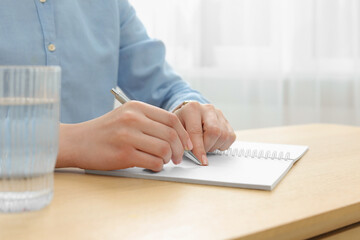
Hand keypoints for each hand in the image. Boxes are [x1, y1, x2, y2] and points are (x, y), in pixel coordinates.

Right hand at [56, 101, 192, 171]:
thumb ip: (148, 120)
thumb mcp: (125, 115)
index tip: (187, 144)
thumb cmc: (103, 131)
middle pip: (171, 134)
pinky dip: (158, 166)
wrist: (76, 141)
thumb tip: (175, 135)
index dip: (183, 134)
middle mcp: (133, 119)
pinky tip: (153, 165)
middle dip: (180, 149)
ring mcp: (128, 136)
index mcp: (136, 107)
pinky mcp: (124, 154)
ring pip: (164, 149)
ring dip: (168, 158)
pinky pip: (153, 162)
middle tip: (178, 157)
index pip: (171, 119)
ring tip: (163, 161)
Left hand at [174, 102, 235, 164]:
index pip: (196, 131)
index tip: (200, 160)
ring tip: (205, 145)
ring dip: (214, 146)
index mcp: (192, 108)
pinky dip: (222, 145)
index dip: (199, 148)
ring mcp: (219, 114)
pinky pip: (230, 137)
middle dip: (207, 147)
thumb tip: (188, 153)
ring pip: (224, 136)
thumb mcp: (176, 128)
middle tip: (200, 151)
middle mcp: (207, 109)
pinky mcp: (226, 121)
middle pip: (214, 132)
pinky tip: (212, 143)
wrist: (189, 113)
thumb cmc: (182, 121)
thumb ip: (181, 139)